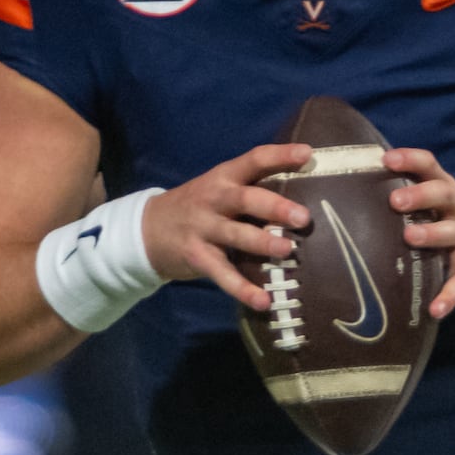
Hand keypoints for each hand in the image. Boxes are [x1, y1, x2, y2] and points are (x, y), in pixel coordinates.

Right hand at [141, 141, 311, 309]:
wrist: (147, 228)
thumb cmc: (199, 207)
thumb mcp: (219, 188)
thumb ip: (253, 188)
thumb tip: (307, 192)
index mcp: (224, 177)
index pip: (253, 160)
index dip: (279, 156)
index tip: (307, 153)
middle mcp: (214, 199)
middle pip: (245, 199)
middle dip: (274, 207)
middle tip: (303, 217)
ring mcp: (203, 229)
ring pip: (235, 235)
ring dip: (262, 243)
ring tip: (287, 250)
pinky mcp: (197, 257)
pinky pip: (222, 274)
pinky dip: (243, 289)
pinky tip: (264, 301)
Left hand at [385, 147, 454, 319]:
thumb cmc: (453, 224)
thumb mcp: (439, 205)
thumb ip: (410, 195)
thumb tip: (356, 187)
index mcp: (447, 191)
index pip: (430, 166)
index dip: (410, 159)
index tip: (386, 160)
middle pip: (444, 194)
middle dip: (421, 195)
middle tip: (395, 201)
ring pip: (453, 233)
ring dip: (432, 234)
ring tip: (411, 238)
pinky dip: (448, 296)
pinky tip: (434, 309)